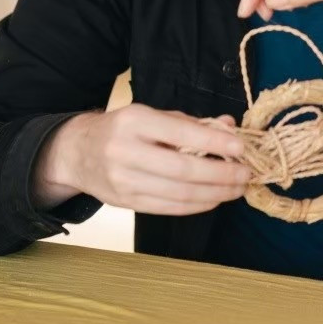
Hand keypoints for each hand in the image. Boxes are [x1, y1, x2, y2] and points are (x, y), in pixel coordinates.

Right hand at [33, 104, 250, 216]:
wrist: (78, 152)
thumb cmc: (123, 129)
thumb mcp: (152, 115)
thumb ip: (190, 122)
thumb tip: (230, 127)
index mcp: (135, 121)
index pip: (182, 134)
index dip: (216, 143)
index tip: (241, 148)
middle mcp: (126, 151)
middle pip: (183, 170)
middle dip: (221, 174)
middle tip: (245, 174)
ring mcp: (123, 180)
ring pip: (178, 193)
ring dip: (214, 194)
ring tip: (236, 189)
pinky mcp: (125, 202)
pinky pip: (168, 208)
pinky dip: (196, 206)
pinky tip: (214, 199)